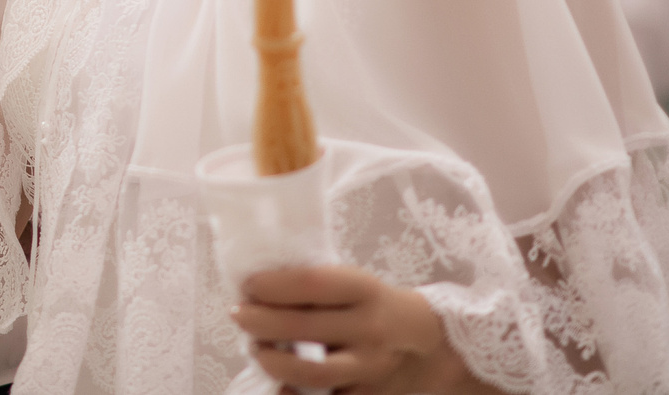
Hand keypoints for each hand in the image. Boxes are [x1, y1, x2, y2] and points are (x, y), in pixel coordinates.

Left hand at [234, 266, 469, 394]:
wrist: (430, 346)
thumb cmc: (373, 308)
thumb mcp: (355, 286)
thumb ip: (315, 287)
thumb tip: (254, 291)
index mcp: (364, 290)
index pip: (311, 283)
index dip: (273, 285)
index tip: (248, 285)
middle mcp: (370, 328)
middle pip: (304, 326)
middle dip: (261, 322)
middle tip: (239, 316)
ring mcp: (371, 368)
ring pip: (314, 373)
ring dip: (275, 363)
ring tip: (258, 351)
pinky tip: (279, 387)